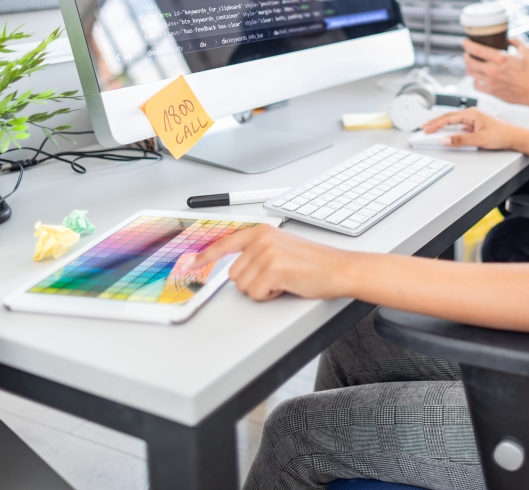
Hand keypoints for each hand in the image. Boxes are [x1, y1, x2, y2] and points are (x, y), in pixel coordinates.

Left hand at [180, 225, 352, 300]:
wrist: (340, 268)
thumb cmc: (314, 263)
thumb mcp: (281, 248)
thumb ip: (257, 252)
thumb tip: (235, 267)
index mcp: (261, 232)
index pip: (225, 244)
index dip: (204, 257)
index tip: (188, 264)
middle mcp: (261, 239)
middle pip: (234, 274)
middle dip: (253, 282)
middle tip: (277, 277)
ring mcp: (266, 253)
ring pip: (244, 287)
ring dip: (263, 290)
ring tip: (284, 280)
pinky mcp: (273, 269)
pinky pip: (257, 294)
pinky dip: (271, 296)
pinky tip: (287, 285)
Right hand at [422, 107, 528, 150]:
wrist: (516, 137)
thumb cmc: (502, 134)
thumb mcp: (478, 139)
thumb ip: (460, 140)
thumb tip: (445, 140)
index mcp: (471, 113)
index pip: (448, 117)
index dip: (435, 123)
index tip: (425, 129)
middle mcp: (472, 114)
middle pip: (449, 117)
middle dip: (435, 123)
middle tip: (423, 128)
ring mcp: (474, 120)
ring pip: (454, 122)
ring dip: (443, 126)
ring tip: (432, 130)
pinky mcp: (476, 126)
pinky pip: (460, 126)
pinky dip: (451, 130)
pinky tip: (448, 134)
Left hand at [463, 36, 528, 104]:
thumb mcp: (526, 51)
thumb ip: (516, 41)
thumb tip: (509, 38)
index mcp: (500, 58)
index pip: (476, 50)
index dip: (467, 44)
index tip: (465, 42)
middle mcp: (493, 70)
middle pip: (468, 61)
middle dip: (465, 55)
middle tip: (467, 53)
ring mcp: (490, 82)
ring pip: (470, 73)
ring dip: (468, 67)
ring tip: (472, 64)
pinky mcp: (491, 91)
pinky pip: (475, 85)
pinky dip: (475, 80)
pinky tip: (479, 77)